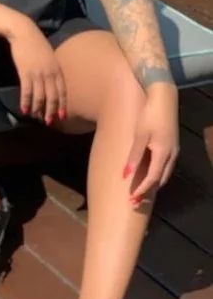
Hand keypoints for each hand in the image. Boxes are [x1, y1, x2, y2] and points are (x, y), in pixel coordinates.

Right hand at [7, 18, 66, 123]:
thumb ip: (52, 69)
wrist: (24, 32)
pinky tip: (24, 110)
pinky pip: (27, 91)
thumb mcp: (49, 56)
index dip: (62, 104)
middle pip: (53, 96)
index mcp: (57, 69)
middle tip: (49, 121)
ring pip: (40, 96)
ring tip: (36, 118)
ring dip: (38, 109)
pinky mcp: (25, 73)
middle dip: (51, 110)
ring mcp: (38, 73)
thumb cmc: (36, 43)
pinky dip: (26, 102)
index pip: (62, 91)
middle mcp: (50, 73)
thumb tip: (51, 82)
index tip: (62, 115)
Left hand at [124, 83, 178, 205]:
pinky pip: (165, 165)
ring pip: (164, 173)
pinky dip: (157, 173)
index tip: (131, 200)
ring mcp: (174, 150)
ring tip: (140, 190)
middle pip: (160, 179)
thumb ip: (134, 156)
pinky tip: (148, 173)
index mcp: (163, 154)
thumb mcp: (139, 136)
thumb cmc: (149, 116)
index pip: (152, 178)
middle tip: (135, 200)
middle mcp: (171, 155)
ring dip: (153, 183)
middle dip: (148, 190)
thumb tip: (126, 175)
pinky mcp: (172, 144)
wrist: (164, 98)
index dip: (142, 190)